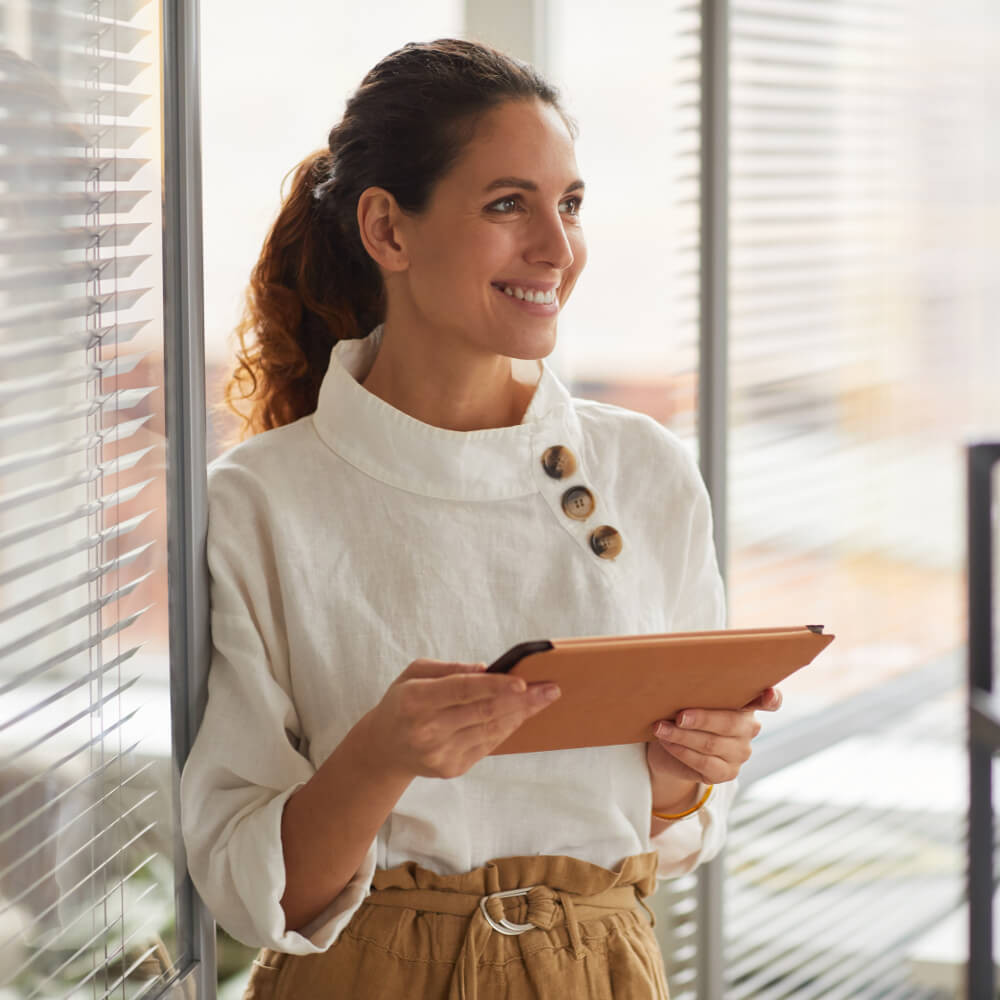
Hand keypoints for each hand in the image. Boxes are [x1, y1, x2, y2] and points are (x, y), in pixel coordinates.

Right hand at [364, 658, 560, 780]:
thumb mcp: (414, 674)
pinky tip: (520, 715)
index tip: (523, 682)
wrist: (385, 747)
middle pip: (483, 712)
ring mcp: (439, 753)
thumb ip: (449, 668)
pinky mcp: (451, 769)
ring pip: (490, 730)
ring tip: (543, 699)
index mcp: (415, 700)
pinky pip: (488, 745)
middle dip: (522, 700)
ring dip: (520, 714)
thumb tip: (486, 669)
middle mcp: (427, 730)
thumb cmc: (403, 702)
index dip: (494, 687)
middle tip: (551, 689)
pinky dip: (506, 728)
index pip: (462, 691)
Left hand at [646, 687, 781, 798]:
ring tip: (661, 728)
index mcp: (746, 703)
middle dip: (701, 719)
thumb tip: (681, 686)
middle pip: (730, 723)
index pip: (770, 701)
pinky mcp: (727, 773)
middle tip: (678, 716)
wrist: (668, 747)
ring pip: (712, 744)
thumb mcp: (691, 699)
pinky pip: (704, 762)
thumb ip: (698, 693)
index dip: (771, 698)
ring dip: (682, 735)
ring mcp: (740, 752)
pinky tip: (667, 743)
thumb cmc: (681, 713)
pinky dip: (682, 751)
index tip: (768, 694)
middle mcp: (749, 728)